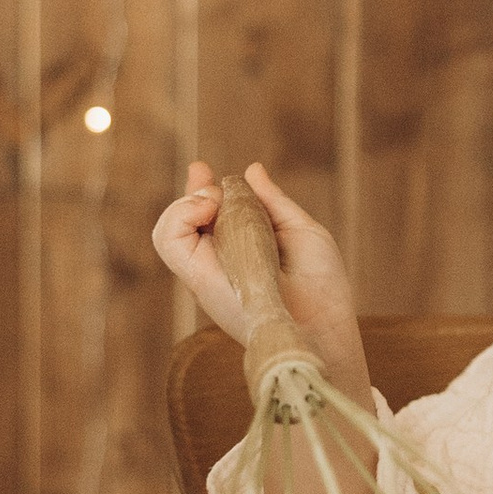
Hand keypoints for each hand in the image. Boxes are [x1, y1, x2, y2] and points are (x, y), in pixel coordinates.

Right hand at [153, 159, 371, 397]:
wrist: (324, 323)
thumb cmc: (321, 286)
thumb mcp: (299, 231)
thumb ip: (272, 203)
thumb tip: (251, 170)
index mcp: (239, 252)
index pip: (208, 219)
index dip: (202, 191)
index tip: (206, 170)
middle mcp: (217, 264)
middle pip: (184, 222)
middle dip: (192, 192)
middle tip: (206, 175)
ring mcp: (206, 273)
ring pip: (167, 231)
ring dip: (187, 203)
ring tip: (213, 199)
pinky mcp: (199, 280)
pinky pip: (169, 242)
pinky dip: (180, 215)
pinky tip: (210, 207)